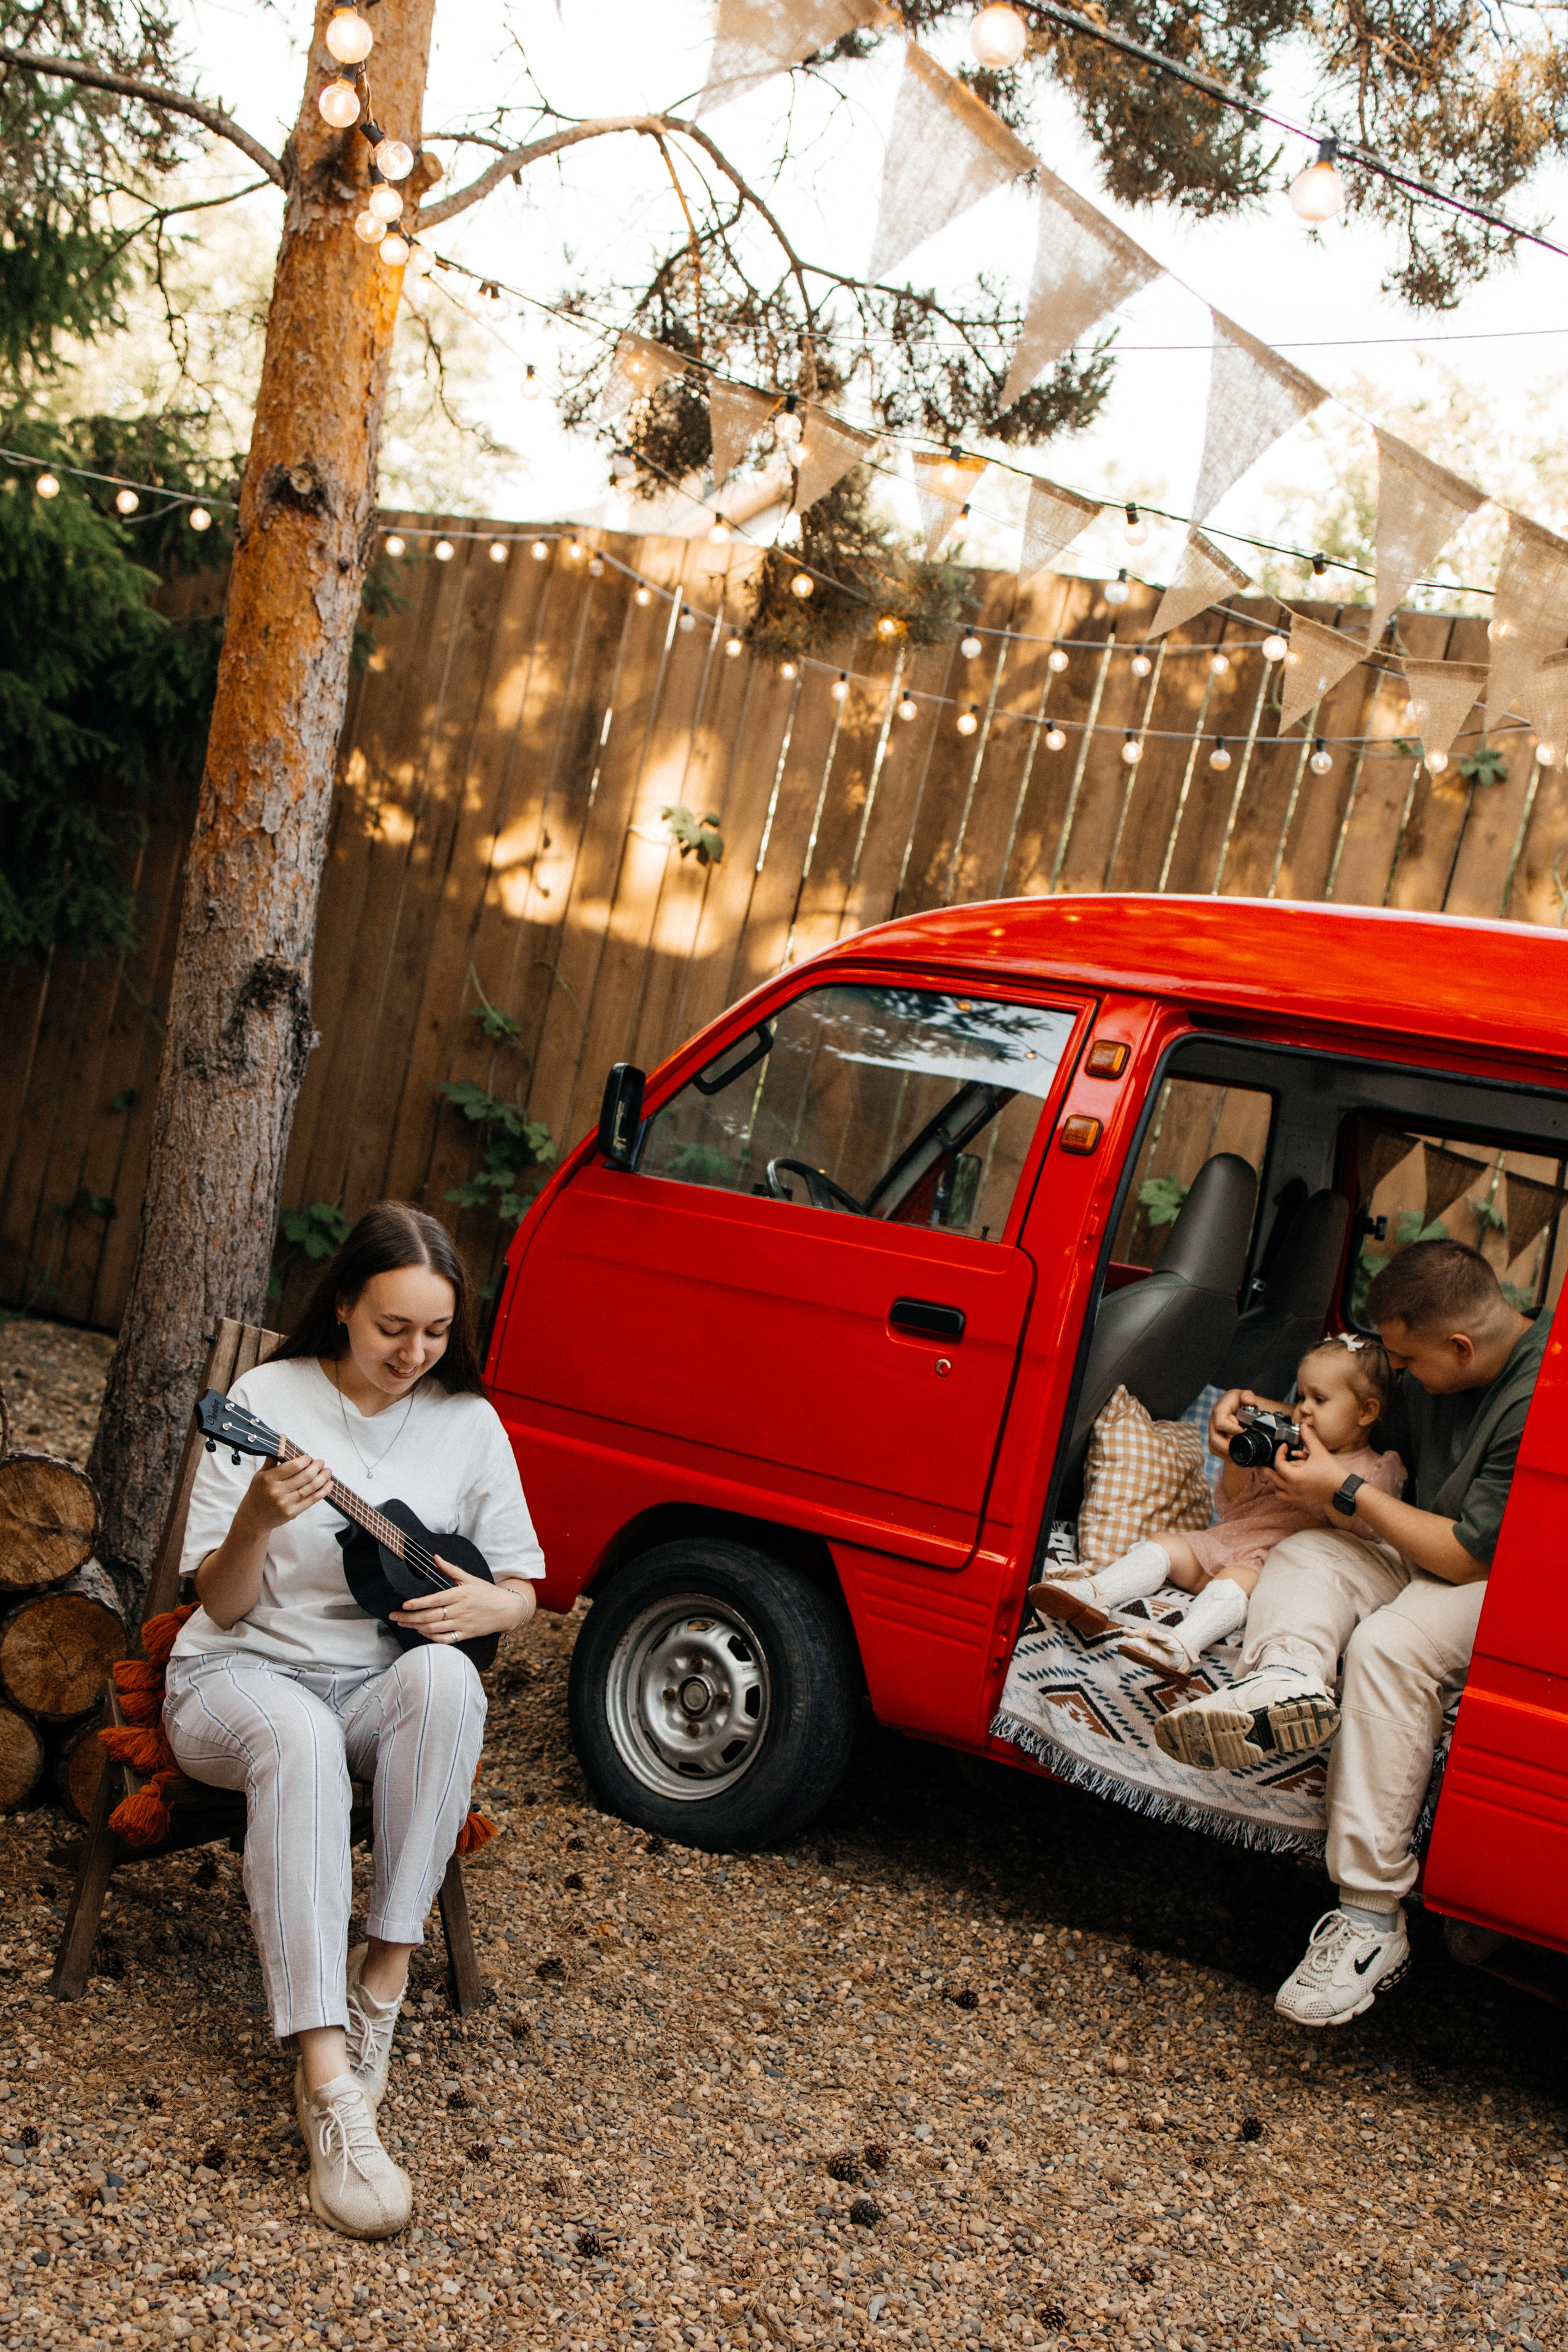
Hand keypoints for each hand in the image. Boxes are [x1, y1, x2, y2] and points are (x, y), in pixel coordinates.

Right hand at [233, 1453, 331, 1539]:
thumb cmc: (257, 1494)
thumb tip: (282, 1442)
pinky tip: (328, 1484)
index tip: (309, 1458)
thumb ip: (272, 1460)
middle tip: (321, 1462)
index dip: (305, 1460)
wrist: (253, 1519)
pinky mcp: (292, 1513)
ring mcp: (286, 1503)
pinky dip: (323, 1491)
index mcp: (269, 1479)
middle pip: (305, 1476)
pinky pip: (312, 1500)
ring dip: (323, 1478)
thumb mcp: (259, 1475)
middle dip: (317, 1467)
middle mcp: (277, 1491)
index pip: (293, 1466)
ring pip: (311, 1488)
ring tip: (327, 1471)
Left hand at [391, 1561, 535, 1643]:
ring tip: (403, 1623)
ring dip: (415, 1626)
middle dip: (409, 1617)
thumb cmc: (487, 1592)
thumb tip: (435, 1557)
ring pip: (434, 1628)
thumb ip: (451, 1569)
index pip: (435, 1600)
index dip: (418, 1603)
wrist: (507, 1609)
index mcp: (460, 1594)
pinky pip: (445, 1639)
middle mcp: (460, 1610)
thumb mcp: (470, 1578)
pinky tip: (422, 1632)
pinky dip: (431, 1637)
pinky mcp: (466, 1634)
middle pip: (430, 1616)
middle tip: (395, 1616)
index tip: (404, 1604)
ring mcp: (463, 1624)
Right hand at [1208, 1388, 1255, 1453]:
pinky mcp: (1215, 1439)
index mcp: (1219, 1410)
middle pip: (1214, 1439)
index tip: (1242, 1432)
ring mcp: (1213, 1431)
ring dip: (1226, 1453)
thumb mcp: (1243, 1395)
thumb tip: (1250, 1400)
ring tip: (1239, 1454)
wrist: (1234, 1405)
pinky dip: (1224, 1455)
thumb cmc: (1237, 1401)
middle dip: (1228, 1446)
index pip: (1220, 1422)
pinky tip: (1235, 1455)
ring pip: (1214, 1447)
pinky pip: (1215, 1450)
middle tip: (1242, 1447)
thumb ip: (1247, 1395)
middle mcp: (1213, 1422)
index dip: (1231, 1429)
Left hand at [1262, 1419, 1344, 1515]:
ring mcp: (1297, 1495)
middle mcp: (1293, 1488)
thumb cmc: (1333, 1472)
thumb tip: (1304, 1426)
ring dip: (1275, 1480)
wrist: (1344, 1489)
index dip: (1279, 1452)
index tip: (1284, 1446)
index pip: (1278, 1464)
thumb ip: (1309, 1438)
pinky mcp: (1302, 1499)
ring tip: (1277, 1470)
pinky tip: (1287, 1481)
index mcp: (1295, 1477)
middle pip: (1271, 1477)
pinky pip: (1285, 1496)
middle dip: (1265, 1468)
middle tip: (1261, 1461)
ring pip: (1277, 1489)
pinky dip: (1283, 1489)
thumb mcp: (1320, 1452)